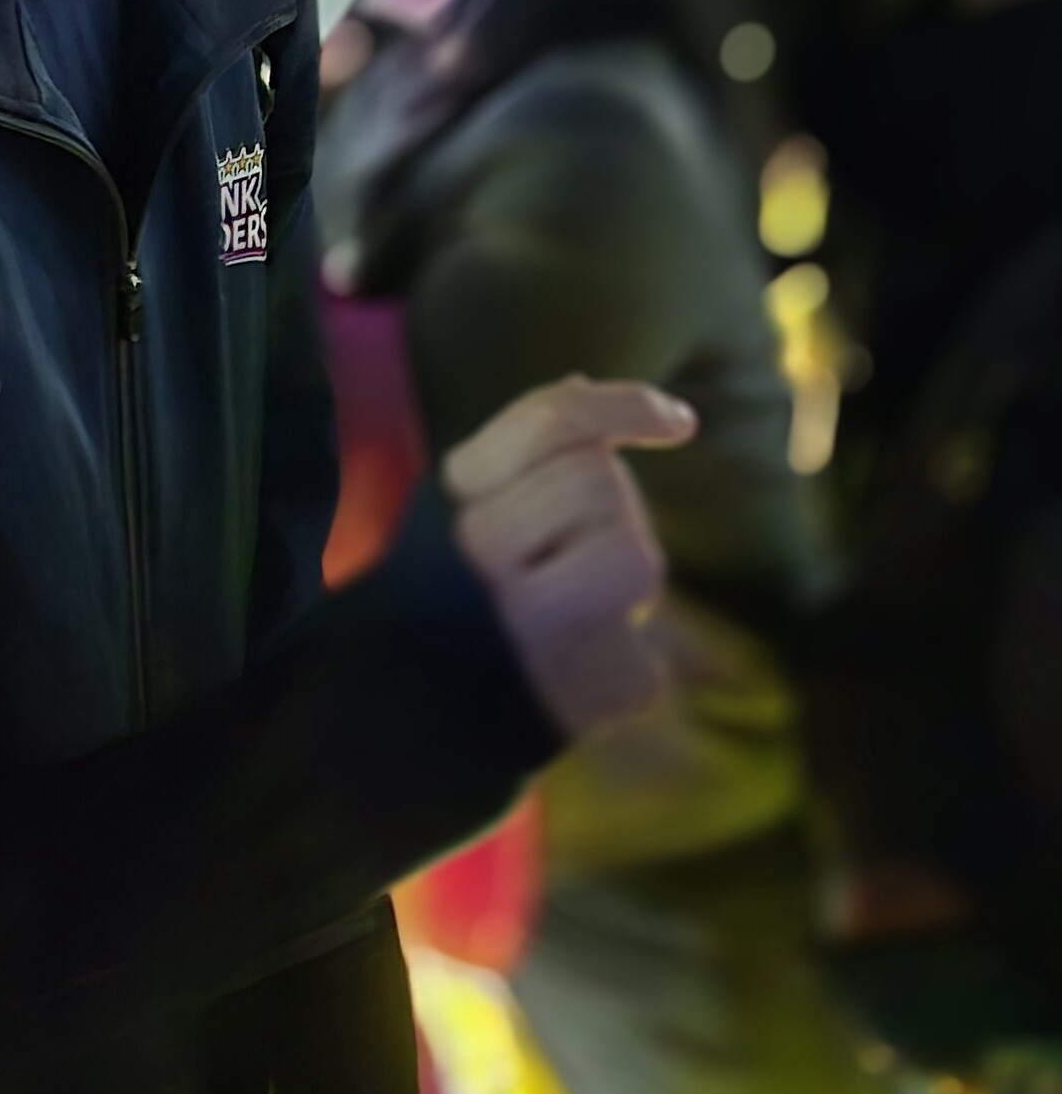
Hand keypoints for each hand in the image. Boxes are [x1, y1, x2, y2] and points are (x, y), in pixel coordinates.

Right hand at [440, 377, 694, 742]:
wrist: (411, 706)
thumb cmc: (459, 587)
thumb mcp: (472, 500)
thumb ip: (523, 445)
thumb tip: (583, 387)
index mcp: (458, 491)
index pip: (555, 418)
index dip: (628, 405)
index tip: (682, 423)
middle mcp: (480, 550)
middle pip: (599, 481)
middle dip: (611, 506)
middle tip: (578, 546)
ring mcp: (524, 623)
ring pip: (635, 557)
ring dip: (626, 571)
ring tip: (583, 600)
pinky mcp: (569, 696)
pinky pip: (645, 660)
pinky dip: (633, 664)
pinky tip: (590, 669)